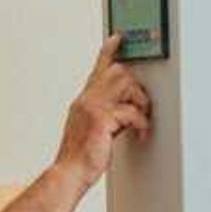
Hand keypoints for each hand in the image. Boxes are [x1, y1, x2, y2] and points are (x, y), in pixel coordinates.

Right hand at [53, 34, 151, 191]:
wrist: (69, 173)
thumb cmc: (79, 158)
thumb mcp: (89, 130)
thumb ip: (102, 115)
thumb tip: (122, 112)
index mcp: (83, 101)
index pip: (97, 69)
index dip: (108, 51)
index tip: (117, 38)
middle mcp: (86, 100)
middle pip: (118, 72)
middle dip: (135, 87)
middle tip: (141, 106)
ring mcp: (93, 108)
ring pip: (126, 86)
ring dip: (140, 103)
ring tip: (140, 122)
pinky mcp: (102, 119)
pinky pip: (131, 112)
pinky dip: (141, 123)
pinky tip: (140, 134)